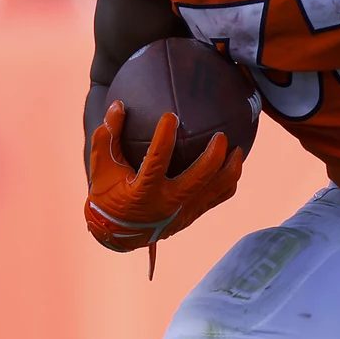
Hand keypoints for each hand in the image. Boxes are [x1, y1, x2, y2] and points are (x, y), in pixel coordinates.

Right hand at [84, 101, 241, 252]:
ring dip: (231, 168)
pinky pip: (219, 197)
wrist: (117, 233)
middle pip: (200, 177)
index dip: (164, 137)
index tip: (171, 116)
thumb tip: (118, 105)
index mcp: (143, 191)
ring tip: (238, 149)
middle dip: (214, 155)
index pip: (157, 160)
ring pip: (217, 189)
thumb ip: (107, 137)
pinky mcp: (193, 215)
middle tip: (221, 135)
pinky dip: (229, 181)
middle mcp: (168, 203)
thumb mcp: (101, 167)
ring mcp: (184, 212)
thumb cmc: (108, 195)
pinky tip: (232, 165)